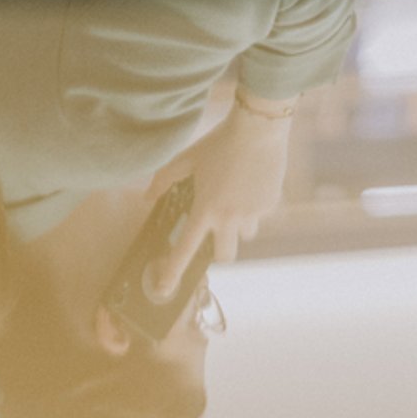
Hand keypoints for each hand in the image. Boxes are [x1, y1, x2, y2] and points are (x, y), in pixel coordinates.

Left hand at [141, 98, 293, 298]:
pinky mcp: (271, 205)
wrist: (258, 129)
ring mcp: (253, 213)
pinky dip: (253, 205)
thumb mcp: (186, 158)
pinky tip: (250, 181)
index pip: (185, 249)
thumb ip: (163, 180)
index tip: (163, 288)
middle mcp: (230, 217)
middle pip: (224, 255)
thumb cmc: (219, 142)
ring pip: (244, 234)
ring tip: (235, 195)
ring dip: (238, 225)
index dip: (173, 272)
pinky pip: (260, 214)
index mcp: (206, 209)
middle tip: (215, 230)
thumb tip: (146, 198)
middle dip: (218, 250)